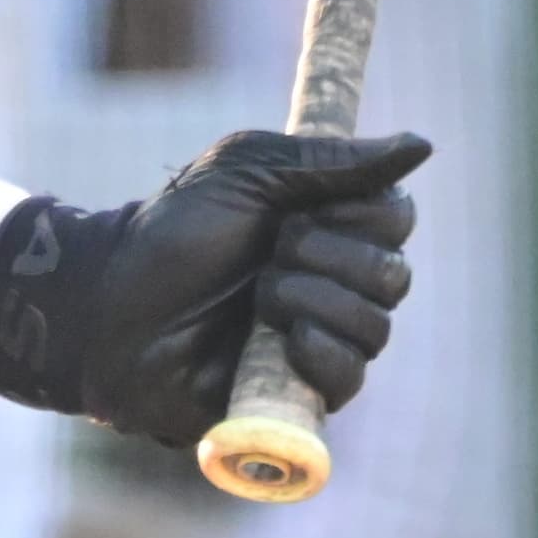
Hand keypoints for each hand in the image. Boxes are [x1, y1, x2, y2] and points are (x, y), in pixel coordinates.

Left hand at [0, 130, 426, 449]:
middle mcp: (337, 282)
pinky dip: (317, 353)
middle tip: (266, 253)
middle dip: (324, 257)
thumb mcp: (245, 173)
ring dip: (308, 301)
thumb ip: (330, 159)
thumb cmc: (172, 231)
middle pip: (394, 274)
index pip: (397, 218)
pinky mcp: (304, 392)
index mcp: (329, 225)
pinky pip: (351, 378)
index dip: (360, 214)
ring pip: (375, 327)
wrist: (114, 301)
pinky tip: (278, 340)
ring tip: (256, 299)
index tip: (301, 208)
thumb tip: (422, 146)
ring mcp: (324, 339)